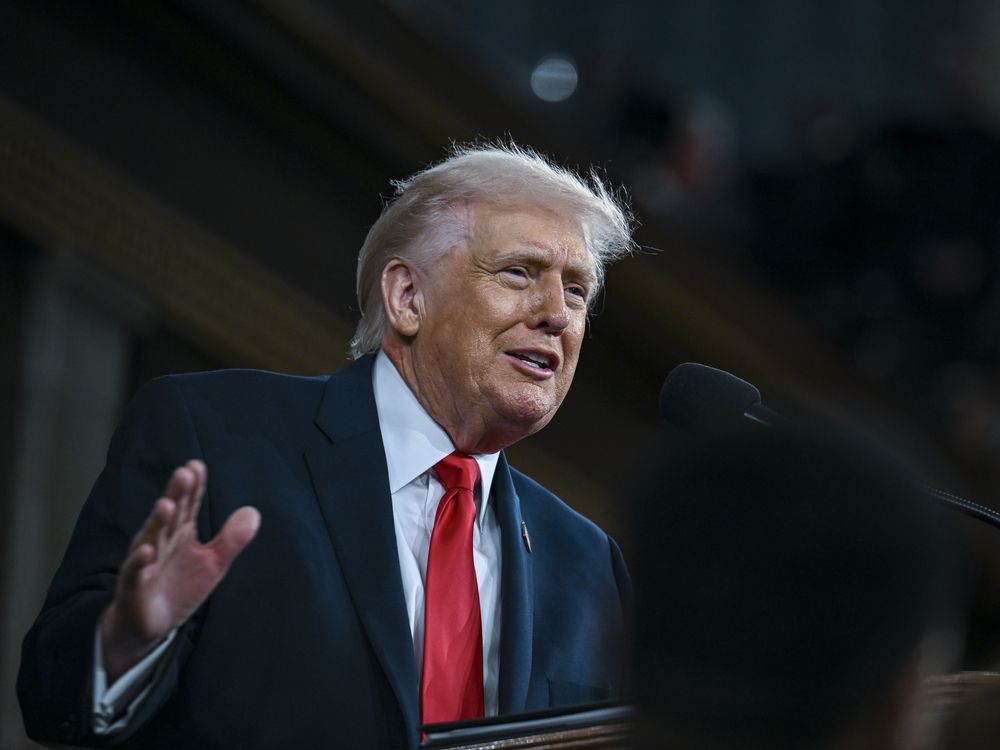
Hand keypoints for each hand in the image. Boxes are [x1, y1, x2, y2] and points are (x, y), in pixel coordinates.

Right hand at [99, 460, 259, 682]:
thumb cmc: (180, 587)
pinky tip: (147, 550)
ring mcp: (145, 563)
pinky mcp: (134, 587)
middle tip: (184, 473)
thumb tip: (253, 512)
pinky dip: (139, 561)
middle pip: (170, 515)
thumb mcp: (213, 563)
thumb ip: (231, 539)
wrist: (150, 625)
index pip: (188, 505)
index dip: (193, 487)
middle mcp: (161, 541)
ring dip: (157, 521)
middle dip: (176, 494)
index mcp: (180, 533)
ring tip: (167, 504)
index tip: (197, 466)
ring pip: (150, 538)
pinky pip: (135, 572)